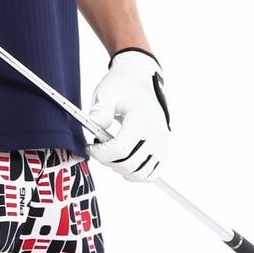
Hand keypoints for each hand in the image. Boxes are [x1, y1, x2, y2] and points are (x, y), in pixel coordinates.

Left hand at [85, 48, 170, 180]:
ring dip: (121, 169)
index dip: (101, 153)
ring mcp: (162, 142)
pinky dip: (136, 173)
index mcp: (142, 119)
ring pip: (140, 173)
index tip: (91, 146)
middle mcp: (156, 133)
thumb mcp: (107, 93)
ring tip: (111, 154)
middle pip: (130, 164)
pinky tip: (123, 160)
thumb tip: (95, 126)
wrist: (140, 79)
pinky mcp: (163, 148)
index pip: (121, 149)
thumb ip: (100, 111)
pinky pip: (151, 173)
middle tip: (99, 150)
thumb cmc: (122, 85)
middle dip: (108, 161)